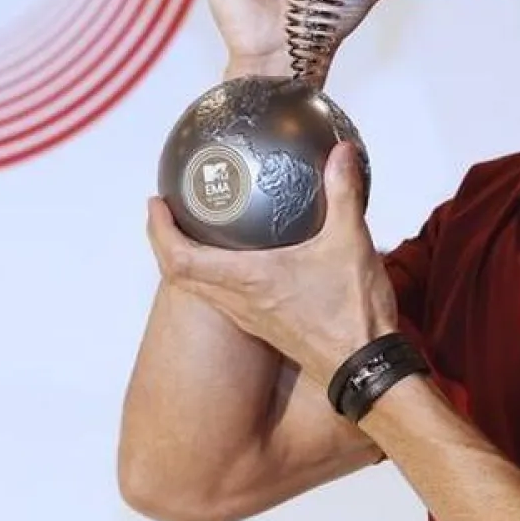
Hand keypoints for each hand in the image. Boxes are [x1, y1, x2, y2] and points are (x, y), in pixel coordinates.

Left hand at [145, 140, 399, 386]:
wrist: (363, 368)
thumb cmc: (352, 312)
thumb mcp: (350, 242)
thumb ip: (343, 193)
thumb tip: (341, 152)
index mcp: (248, 280)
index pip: (180, 259)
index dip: (159, 230)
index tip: (156, 203)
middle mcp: (240, 301)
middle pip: (179, 275)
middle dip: (164, 243)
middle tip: (167, 213)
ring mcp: (250, 318)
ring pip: (199, 290)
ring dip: (186, 263)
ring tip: (194, 233)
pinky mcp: (265, 328)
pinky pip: (223, 300)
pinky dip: (214, 277)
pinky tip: (239, 262)